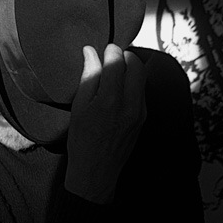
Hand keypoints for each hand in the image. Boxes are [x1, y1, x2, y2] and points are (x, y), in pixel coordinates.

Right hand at [65, 44, 146, 203]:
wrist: (96, 172)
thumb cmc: (82, 142)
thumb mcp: (78, 109)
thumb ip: (88, 78)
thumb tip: (90, 53)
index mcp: (109, 100)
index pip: (117, 63)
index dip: (111, 51)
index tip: (104, 49)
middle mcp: (129, 105)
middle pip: (137, 66)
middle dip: (126, 57)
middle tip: (112, 58)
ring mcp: (140, 112)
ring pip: (142, 78)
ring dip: (131, 70)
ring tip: (115, 74)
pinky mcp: (143, 119)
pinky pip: (142, 92)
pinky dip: (133, 84)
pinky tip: (120, 90)